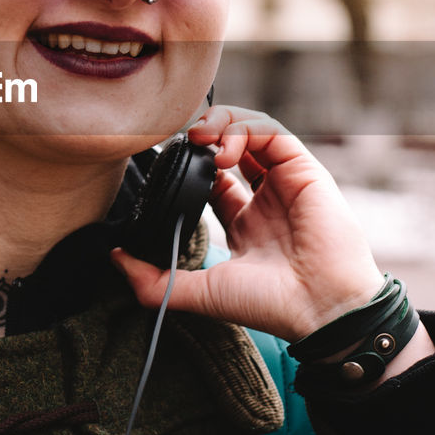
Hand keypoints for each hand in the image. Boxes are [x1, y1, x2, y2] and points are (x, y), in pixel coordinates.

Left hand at [111, 106, 386, 342]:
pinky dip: (244, 129)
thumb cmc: (269, 305)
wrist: (319, 309)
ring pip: (252, 131)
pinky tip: (223, 151)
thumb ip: (155, 280)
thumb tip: (115, 258)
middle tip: (183, 142)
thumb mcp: (200, 293)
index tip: (168, 168)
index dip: (189, 166)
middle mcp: (266, 199)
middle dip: (203, 135)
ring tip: (200, 139)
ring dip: (221, 125)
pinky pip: (273, 132)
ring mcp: (286, 182)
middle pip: (231, 147)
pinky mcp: (304, 169)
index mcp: (244, 224)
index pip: (211, 180)